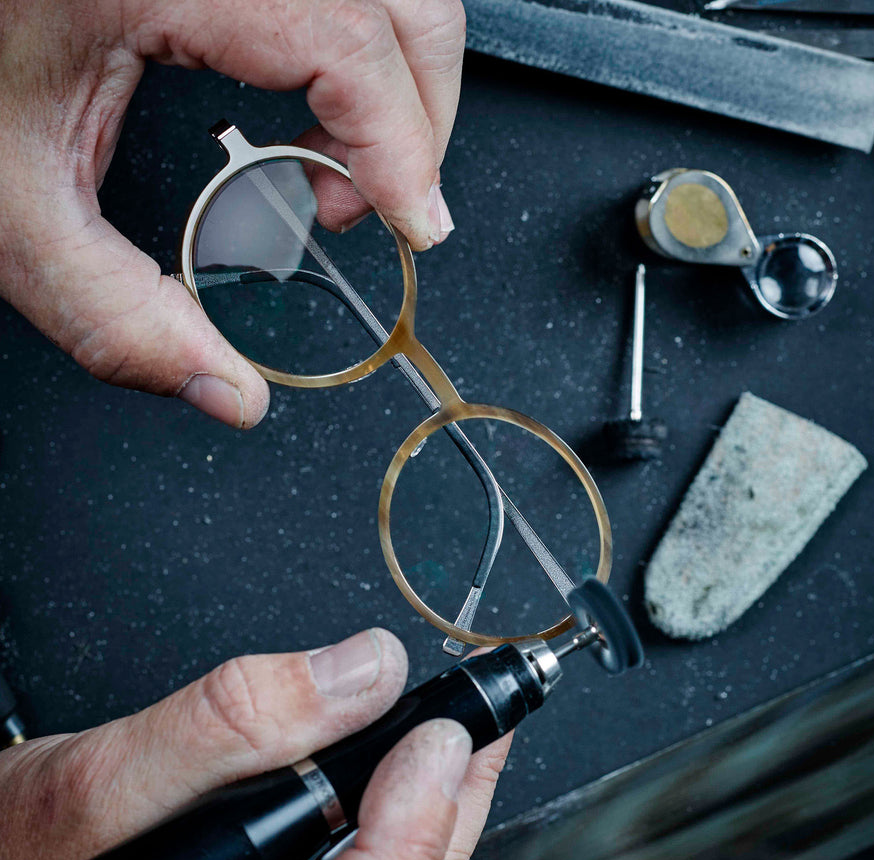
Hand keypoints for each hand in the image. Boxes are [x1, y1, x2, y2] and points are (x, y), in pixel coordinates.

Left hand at [0, 0, 462, 426]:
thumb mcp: (13, 201)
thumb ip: (109, 310)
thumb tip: (226, 392)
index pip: (347, 38)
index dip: (401, 144)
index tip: (411, 224)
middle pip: (403, 3)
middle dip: (421, 122)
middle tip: (374, 210)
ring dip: (400, 84)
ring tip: (342, 165)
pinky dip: (365, 47)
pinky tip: (317, 99)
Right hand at [0, 629, 510, 859]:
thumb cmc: (25, 858)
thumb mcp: (102, 780)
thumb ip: (232, 724)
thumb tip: (364, 674)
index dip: (404, 836)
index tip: (434, 740)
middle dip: (446, 811)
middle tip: (479, 716)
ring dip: (439, 813)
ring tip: (464, 731)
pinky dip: (406, 822)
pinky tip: (421, 770)